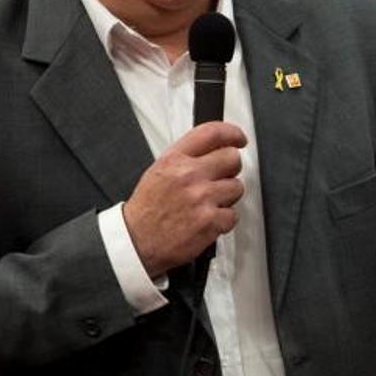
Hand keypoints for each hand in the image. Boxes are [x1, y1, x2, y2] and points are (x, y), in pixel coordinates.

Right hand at [122, 121, 245, 276]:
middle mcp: (189, 175)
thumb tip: (214, 149)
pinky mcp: (210, 221)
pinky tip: (208, 220)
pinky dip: (224, 220)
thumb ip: (186, 157)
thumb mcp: (159, 171)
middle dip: (230, 168)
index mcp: (175, 160)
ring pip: (237, 187)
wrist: (136, 242)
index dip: (232, 133)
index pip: (212, 133)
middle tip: (221, 177)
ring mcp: (202, 198)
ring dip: (227, 196)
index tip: (239, 139)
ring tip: (209, 203)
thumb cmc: (147, 210)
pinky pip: (233, 215)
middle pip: (232, 158)